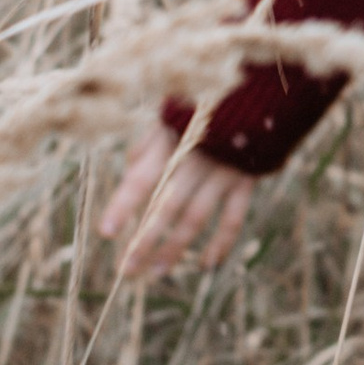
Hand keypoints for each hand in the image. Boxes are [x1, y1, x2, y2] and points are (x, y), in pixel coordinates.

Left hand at [100, 115, 255, 279]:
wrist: (257, 92)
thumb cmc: (204, 106)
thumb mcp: (171, 114)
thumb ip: (149, 144)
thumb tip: (130, 170)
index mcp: (171, 142)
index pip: (141, 179)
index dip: (123, 206)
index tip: (106, 233)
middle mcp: (195, 160)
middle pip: (166, 207)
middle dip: (145, 241)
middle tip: (127, 270)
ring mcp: (222, 172)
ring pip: (196, 218)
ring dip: (176, 247)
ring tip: (158, 271)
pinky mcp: (246, 180)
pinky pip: (233, 218)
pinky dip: (221, 243)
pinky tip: (206, 264)